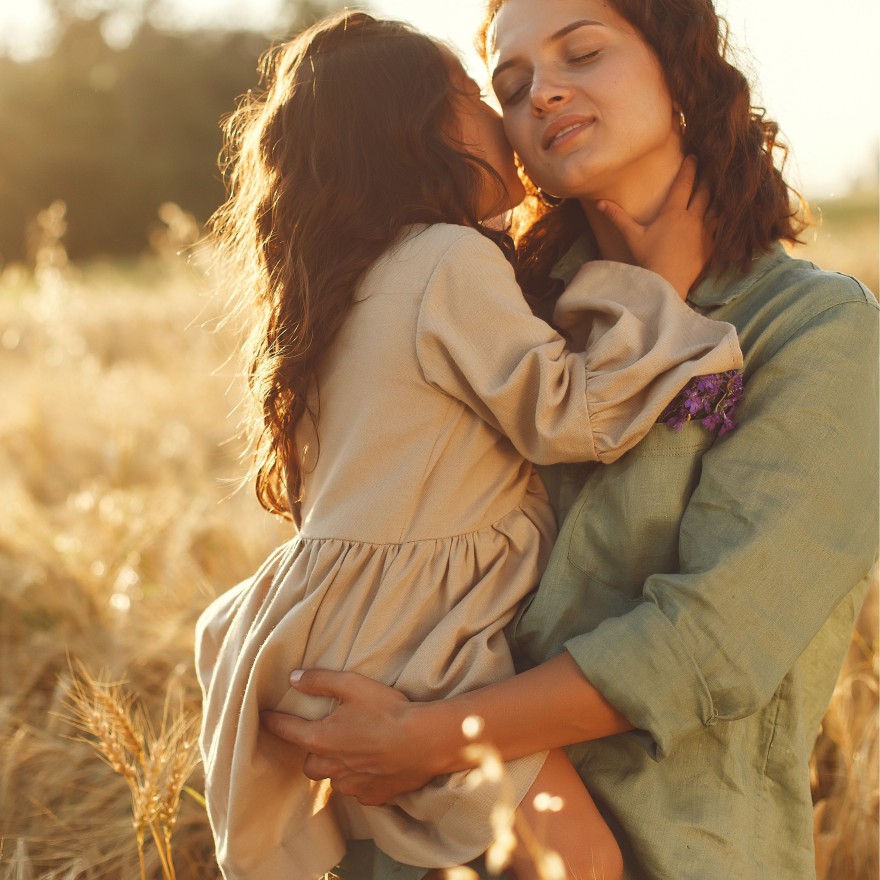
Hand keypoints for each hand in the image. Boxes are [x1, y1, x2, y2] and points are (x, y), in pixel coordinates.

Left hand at [260, 669, 441, 805]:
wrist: (426, 741)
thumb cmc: (389, 710)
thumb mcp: (353, 685)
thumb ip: (320, 681)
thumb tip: (293, 678)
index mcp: (322, 738)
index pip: (287, 731)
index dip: (273, 722)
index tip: (262, 717)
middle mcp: (332, 767)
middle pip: (309, 764)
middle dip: (311, 752)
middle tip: (323, 737)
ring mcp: (353, 785)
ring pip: (333, 779)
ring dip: (336, 767)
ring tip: (352, 752)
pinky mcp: (373, 796)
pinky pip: (358, 791)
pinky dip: (360, 780)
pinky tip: (373, 766)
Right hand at [598, 155, 713, 299]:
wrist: (667, 283)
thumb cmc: (648, 259)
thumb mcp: (632, 237)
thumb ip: (618, 217)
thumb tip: (599, 202)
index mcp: (672, 212)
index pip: (684, 183)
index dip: (690, 167)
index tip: (695, 155)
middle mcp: (691, 217)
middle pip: (705, 191)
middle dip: (709, 175)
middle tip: (714, 163)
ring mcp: (704, 231)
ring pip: (716, 206)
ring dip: (720, 193)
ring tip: (724, 183)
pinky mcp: (711, 245)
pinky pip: (722, 225)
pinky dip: (726, 215)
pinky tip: (730, 211)